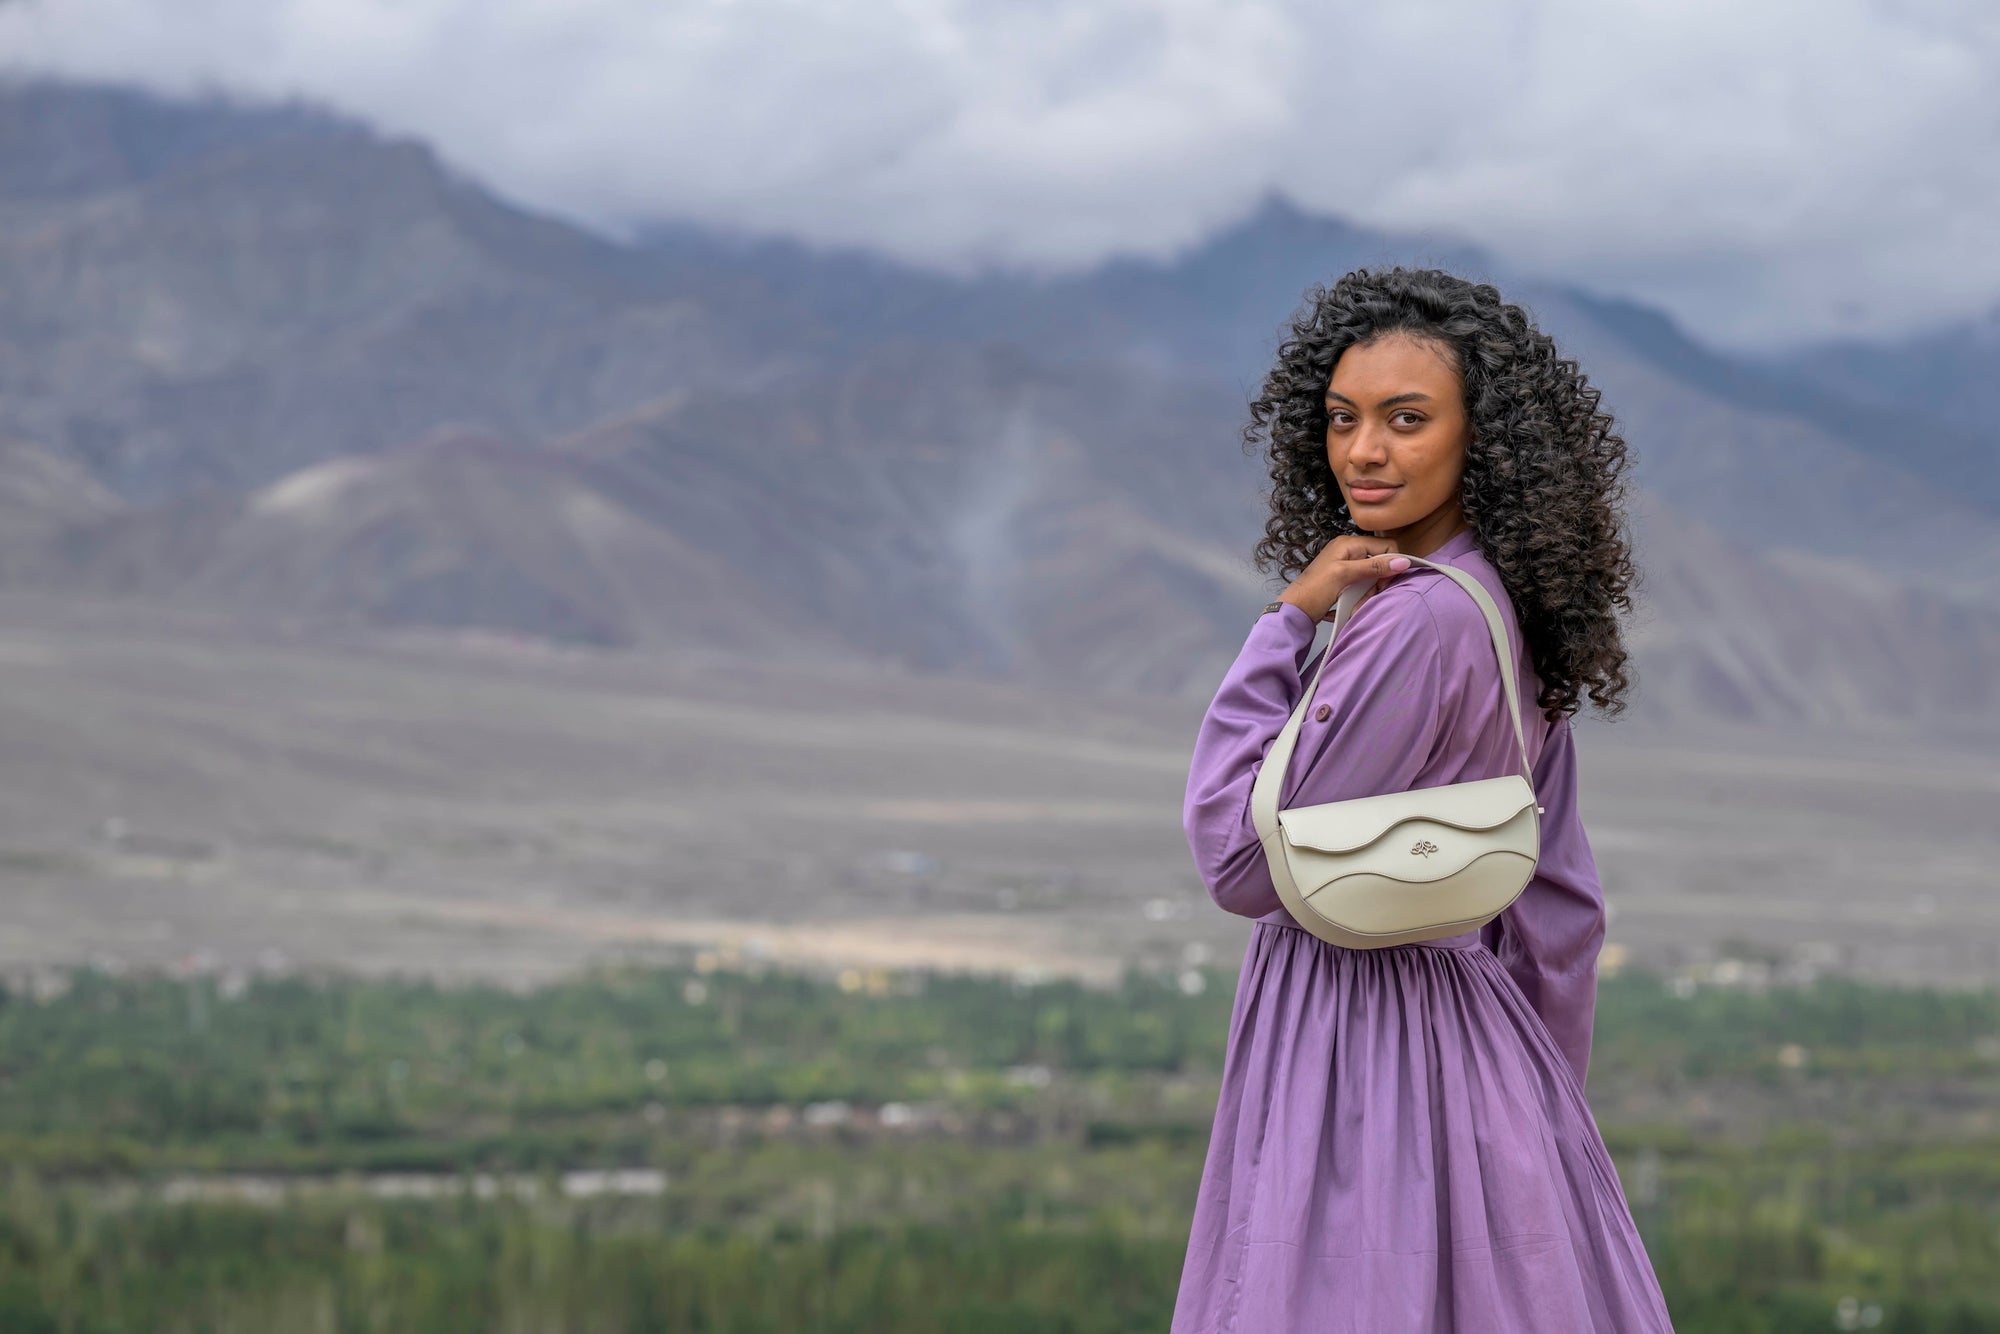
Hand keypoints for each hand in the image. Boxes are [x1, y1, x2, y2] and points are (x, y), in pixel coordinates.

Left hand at [1278, 534, 1411, 622]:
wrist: (1294, 611)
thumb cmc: (1314, 590)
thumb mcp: (1345, 576)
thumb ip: (1373, 567)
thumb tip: (1404, 561)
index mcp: (1349, 543)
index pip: (1386, 547)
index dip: (1390, 564)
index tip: (1383, 583)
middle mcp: (1350, 551)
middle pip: (1380, 564)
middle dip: (1376, 584)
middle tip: (1366, 597)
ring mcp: (1347, 567)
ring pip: (1373, 579)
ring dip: (1367, 595)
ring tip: (1355, 606)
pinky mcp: (1345, 581)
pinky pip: (1363, 587)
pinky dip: (1360, 598)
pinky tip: (1351, 607)